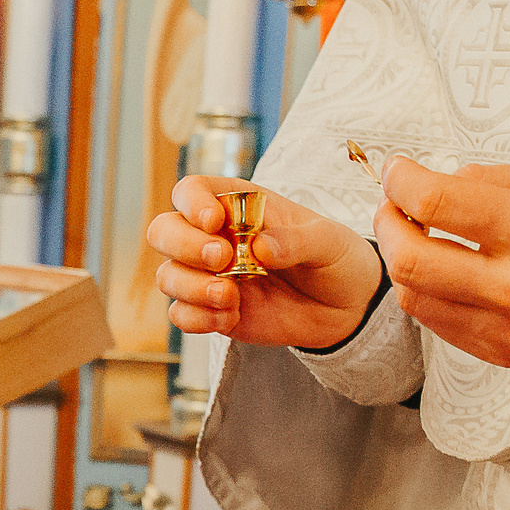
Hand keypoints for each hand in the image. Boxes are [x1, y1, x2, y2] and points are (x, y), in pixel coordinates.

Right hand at [151, 176, 384, 348]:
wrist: (345, 308)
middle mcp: (214, 237)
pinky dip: (198, 318)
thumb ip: (295, 241)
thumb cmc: (335, 259)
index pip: (191, 190)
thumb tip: (259, 247)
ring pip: (167, 276)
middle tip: (223, 259)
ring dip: (191, 287)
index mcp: (238, 206)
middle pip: (163, 230)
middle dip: (184, 246)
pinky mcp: (211, 311)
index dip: (192, 203)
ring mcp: (209, 276)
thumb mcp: (327, 242)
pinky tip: (231, 317)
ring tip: (230, 297)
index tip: (214, 221)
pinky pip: (180, 315)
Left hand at [373, 157, 509, 367]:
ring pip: (416, 299)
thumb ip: (491, 180)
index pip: (440, 204)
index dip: (403, 182)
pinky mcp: (508, 355)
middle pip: (411, 262)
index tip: (398, 169)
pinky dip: (428, 292)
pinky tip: (444, 269)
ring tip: (417, 234)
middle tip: (394, 204)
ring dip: (403, 261)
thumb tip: (430, 182)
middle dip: (388, 224)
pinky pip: (439, 325)